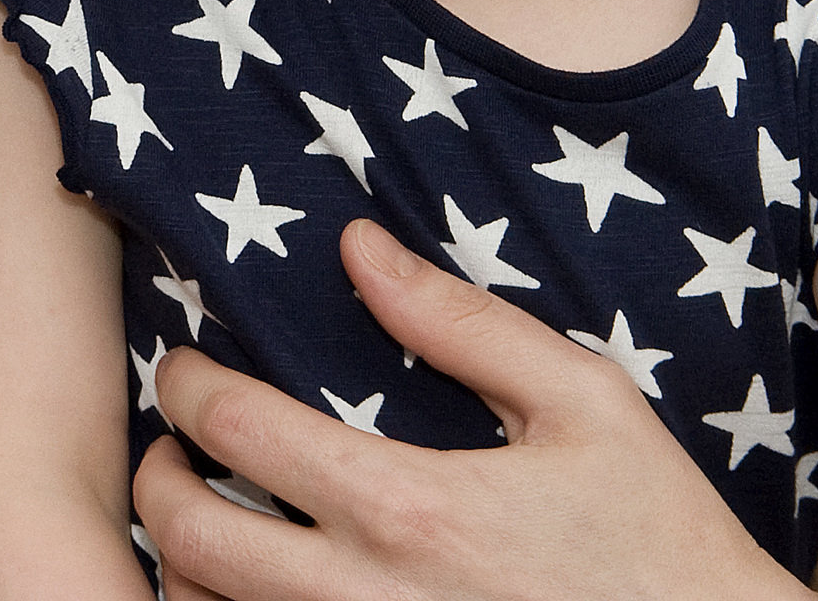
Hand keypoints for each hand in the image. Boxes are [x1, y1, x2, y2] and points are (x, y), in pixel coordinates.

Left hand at [134, 221, 806, 600]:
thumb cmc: (661, 540)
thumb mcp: (587, 406)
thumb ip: (463, 323)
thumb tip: (359, 250)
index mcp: (410, 509)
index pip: (238, 429)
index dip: (186, 387)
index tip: (184, 368)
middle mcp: (369, 598)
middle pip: (190, 537)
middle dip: (156, 480)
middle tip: (170, 449)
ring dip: (184, 566)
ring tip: (202, 520)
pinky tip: (251, 590)